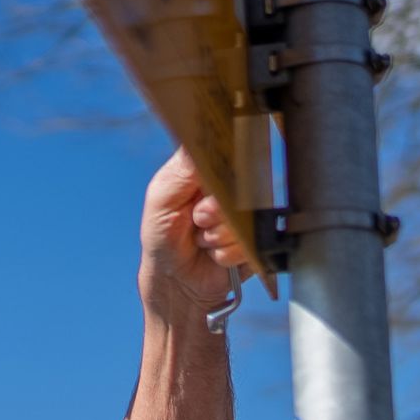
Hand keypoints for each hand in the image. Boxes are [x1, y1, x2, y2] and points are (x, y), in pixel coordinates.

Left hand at [139, 147, 249, 309]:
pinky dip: (225, 253)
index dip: (218, 173)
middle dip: (211, 211)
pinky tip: (214, 254)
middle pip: (240, 188)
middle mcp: (233, 191)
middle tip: (196, 220)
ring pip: (242, 219)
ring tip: (202, 240)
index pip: (230, 154)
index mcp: (210, 172)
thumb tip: (201, 140)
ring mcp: (248, 216)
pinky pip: (247, 244)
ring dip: (216, 235)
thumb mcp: (161, 196)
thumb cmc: (163, 235)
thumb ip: (182, 168)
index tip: (202, 190)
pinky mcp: (257, 241)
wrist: (175, 280)